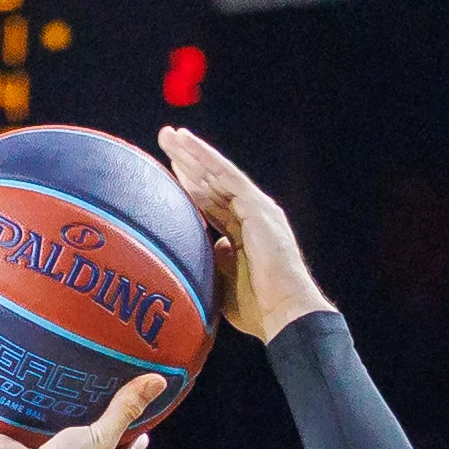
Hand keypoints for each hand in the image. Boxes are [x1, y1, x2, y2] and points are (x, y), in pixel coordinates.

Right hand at [0, 372, 164, 448]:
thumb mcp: (101, 438)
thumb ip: (126, 409)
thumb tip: (160, 381)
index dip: (127, 442)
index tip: (144, 431)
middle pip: (59, 440)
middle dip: (65, 422)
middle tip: (77, 394)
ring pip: (10, 434)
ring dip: (4, 418)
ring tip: (9, 389)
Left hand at [155, 127, 332, 344]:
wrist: (284, 313)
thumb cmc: (256, 308)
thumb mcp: (221, 281)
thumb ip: (209, 261)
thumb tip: (188, 249)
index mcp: (244, 232)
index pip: (211, 202)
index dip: (189, 184)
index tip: (168, 170)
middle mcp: (252, 215)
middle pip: (213, 182)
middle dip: (188, 161)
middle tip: (165, 139)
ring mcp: (257, 210)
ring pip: (219, 173)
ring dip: (194, 153)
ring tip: (171, 135)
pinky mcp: (258, 209)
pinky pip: (228, 178)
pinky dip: (207, 160)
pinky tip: (189, 147)